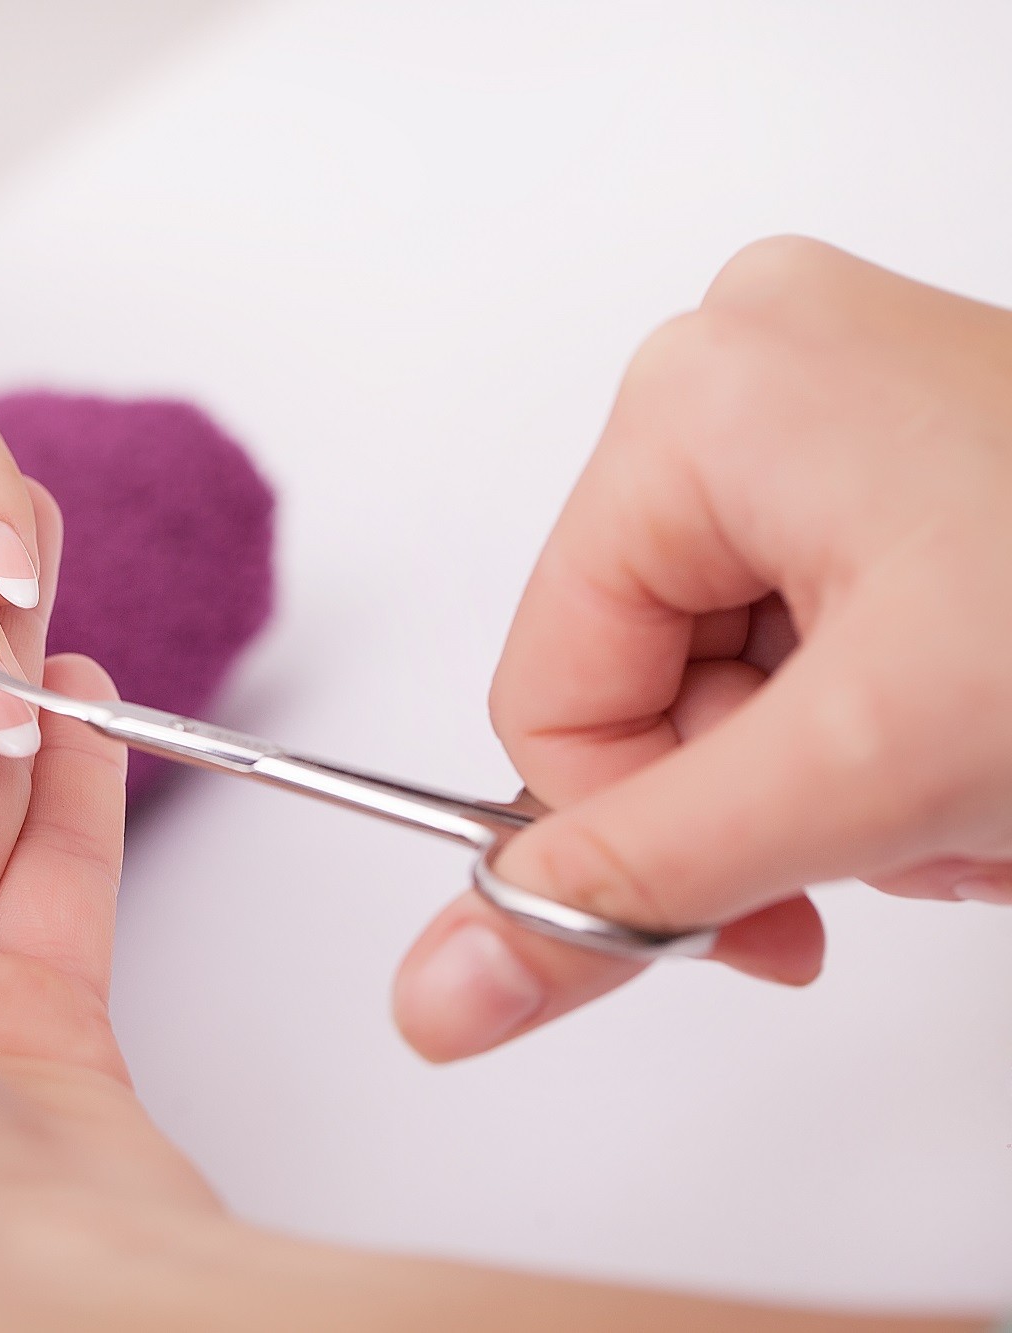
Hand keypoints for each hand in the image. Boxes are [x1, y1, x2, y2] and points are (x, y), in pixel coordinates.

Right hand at [394, 237, 1011, 1060]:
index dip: (640, 829)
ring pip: (730, 671)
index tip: (759, 911)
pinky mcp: (896, 443)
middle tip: (904, 823)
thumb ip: (631, 888)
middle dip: (766, 793)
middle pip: (642, 676)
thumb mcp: (865, 778)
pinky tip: (984, 724)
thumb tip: (440, 984)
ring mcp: (829, 395)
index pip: (547, 686)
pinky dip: (883, 718)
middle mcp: (748, 368)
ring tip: (974, 767)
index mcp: (697, 400)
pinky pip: (809, 628)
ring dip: (835, 769)